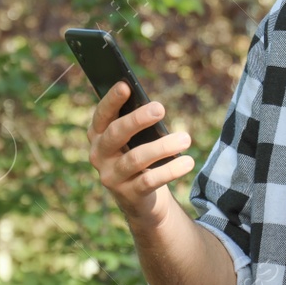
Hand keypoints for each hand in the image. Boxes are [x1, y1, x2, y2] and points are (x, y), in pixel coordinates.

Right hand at [87, 81, 193, 227]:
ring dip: (163, 147)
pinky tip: (188, 162)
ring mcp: (111, 176)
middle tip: (160, 108)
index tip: (125, 86)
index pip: (102, 114)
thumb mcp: (134, 139)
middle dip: (137, 119)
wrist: (139, 198)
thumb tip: (155, 108)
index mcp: (98, 135)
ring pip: (135, 158)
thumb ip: (137, 124)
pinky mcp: (128, 194)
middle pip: (115, 133)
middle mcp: (99, 155)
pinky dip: (170, 170)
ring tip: (185, 138)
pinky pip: (150, 180)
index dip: (111, 100)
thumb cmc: (137, 155)